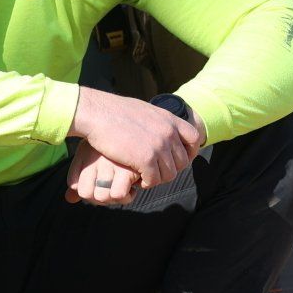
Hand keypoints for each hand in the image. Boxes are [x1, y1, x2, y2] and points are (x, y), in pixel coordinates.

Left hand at [64, 141, 139, 205]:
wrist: (138, 124)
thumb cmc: (117, 143)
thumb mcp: (92, 154)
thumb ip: (79, 178)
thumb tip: (69, 199)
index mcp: (83, 154)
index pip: (73, 185)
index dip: (87, 190)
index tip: (101, 184)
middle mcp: (92, 160)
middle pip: (86, 194)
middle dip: (100, 197)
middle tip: (114, 188)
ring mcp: (108, 166)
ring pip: (102, 197)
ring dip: (114, 198)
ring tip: (124, 187)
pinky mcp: (126, 170)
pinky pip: (118, 195)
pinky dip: (127, 196)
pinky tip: (134, 185)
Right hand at [69, 87, 202, 185]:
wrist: (98, 113)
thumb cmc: (114, 111)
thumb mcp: (144, 110)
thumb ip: (158, 121)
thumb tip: (162, 128)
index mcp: (169, 119)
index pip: (194, 138)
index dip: (190, 152)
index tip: (178, 159)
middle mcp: (168, 132)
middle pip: (182, 161)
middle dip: (169, 169)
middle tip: (155, 171)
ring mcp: (159, 146)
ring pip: (169, 174)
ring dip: (157, 178)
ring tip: (145, 176)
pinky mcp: (146, 159)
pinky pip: (154, 180)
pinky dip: (147, 183)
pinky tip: (138, 180)